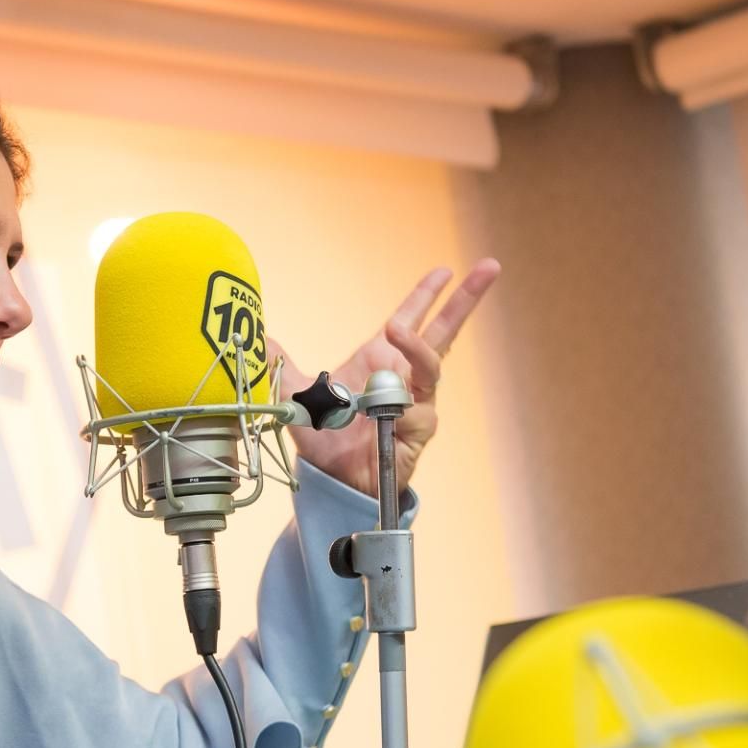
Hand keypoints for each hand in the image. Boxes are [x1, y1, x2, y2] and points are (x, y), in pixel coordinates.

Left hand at [275, 259, 498, 500]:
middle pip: (445, 331)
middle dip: (466, 299)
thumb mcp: (296, 395)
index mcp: (380, 359)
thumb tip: (259, 339)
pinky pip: (418, 409)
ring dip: (415, 348)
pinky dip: (401, 406)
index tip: (444, 269)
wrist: (333, 479)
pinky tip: (387, 413)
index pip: (411, 318)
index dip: (427, 294)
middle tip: (488, 267)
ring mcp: (417, 401)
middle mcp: (405, 376)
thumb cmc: (324, 438)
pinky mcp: (419, 429)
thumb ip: (282, 365)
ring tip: (395, 330)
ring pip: (431, 366)